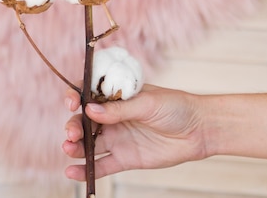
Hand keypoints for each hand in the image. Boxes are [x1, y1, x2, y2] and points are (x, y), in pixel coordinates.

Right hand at [62, 84, 206, 179]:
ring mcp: (117, 138)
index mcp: (116, 95)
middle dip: (73, 125)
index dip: (75, 96)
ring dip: (74, 146)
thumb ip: (119, 109)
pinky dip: (85, 170)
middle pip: (83, 121)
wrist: (197, 130)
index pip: (88, 93)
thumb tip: (89, 109)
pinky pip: (100, 165)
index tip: (72, 102)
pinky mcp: (124, 158)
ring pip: (88, 143)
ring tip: (69, 149)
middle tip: (72, 133)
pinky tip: (72, 172)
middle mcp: (112, 116)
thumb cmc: (175, 106)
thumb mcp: (148, 103)